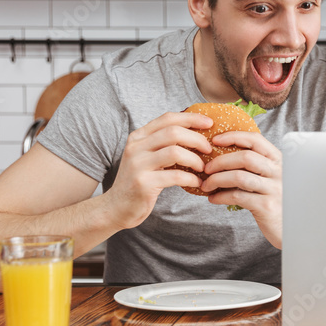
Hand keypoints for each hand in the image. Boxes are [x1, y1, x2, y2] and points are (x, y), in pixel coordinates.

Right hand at [105, 111, 213, 228]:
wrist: (116, 207)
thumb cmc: (140, 181)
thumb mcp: (147, 157)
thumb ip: (163, 144)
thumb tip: (196, 133)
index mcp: (138, 137)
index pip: (167, 119)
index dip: (191, 118)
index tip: (209, 123)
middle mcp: (136, 147)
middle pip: (173, 132)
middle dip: (197, 139)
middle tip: (209, 150)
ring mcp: (138, 165)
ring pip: (175, 152)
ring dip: (195, 160)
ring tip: (203, 168)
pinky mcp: (143, 183)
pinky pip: (175, 175)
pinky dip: (191, 178)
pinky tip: (197, 183)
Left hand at [199, 131, 282, 248]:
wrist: (292, 228)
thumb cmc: (277, 201)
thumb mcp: (272, 179)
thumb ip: (256, 167)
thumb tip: (222, 157)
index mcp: (279, 160)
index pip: (256, 140)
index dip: (234, 137)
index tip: (216, 140)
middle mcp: (279, 172)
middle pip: (245, 157)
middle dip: (220, 161)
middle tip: (206, 169)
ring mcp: (274, 189)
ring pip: (239, 177)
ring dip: (216, 179)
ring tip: (206, 185)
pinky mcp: (267, 206)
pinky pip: (237, 196)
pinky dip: (220, 196)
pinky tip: (213, 199)